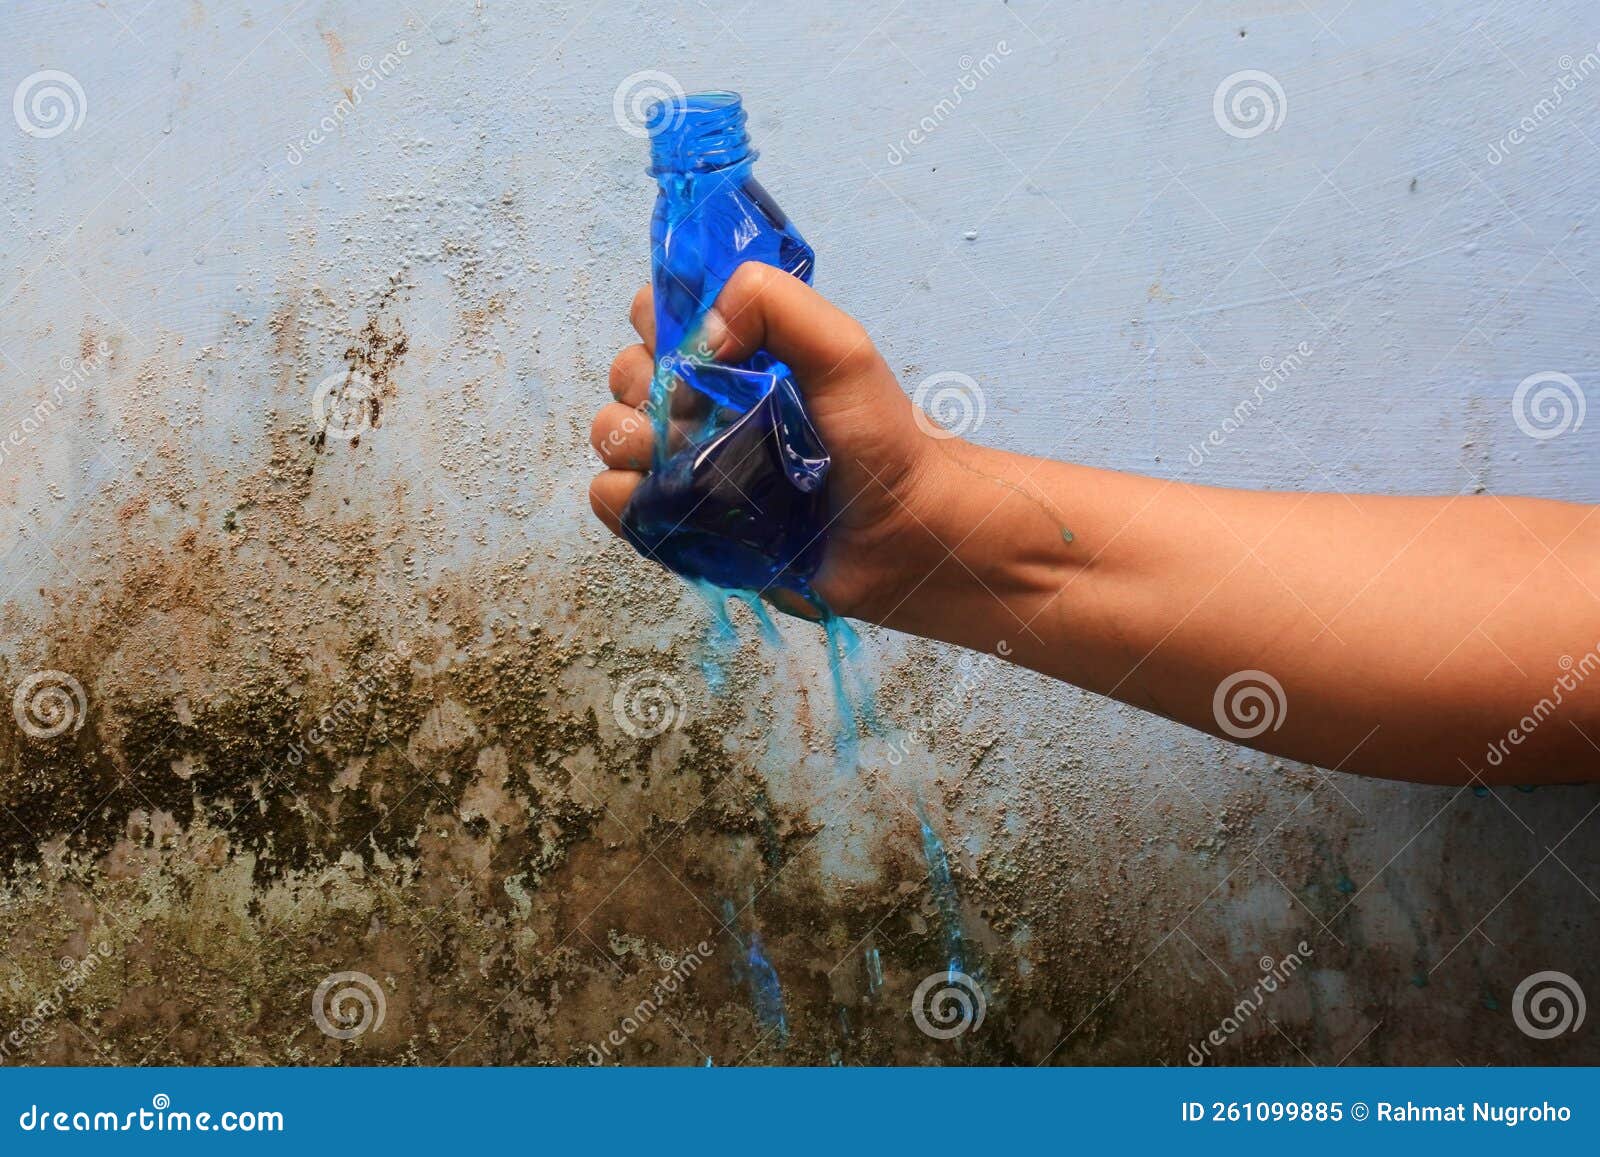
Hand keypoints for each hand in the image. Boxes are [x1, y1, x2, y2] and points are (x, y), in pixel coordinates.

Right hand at [588, 262, 952, 621]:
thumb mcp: (841, 348)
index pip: (654, 315)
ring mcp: (687, 466)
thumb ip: (775, 304)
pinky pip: (615, 504)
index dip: (659, 325)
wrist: (901, 536)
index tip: (700, 351)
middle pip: (624, 375)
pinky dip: (625, 500)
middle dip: (644, 386)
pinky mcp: (682, 525)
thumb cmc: (879, 440)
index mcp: (732, 355)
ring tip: (681, 459)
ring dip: (629, 441)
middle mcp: (701, 405)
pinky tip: (668, 502)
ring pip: (610, 436)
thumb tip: (697, 341)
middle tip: (697, 414)